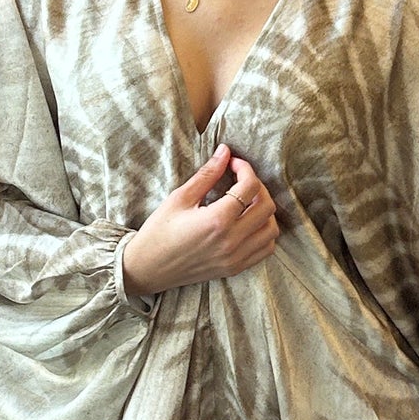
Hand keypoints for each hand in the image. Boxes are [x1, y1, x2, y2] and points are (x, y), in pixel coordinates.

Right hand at [120, 143, 279, 297]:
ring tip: (246, 202)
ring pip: (271, 229)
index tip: (233, 163)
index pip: (249, 187)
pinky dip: (264, 233)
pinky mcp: (235, 268)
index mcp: (217, 220)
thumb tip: (225, 151)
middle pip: (267, 206)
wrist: (147, 268)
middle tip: (241, 180)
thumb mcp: (180, 198)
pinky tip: (248, 223)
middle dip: (258, 186)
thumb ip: (207, 174)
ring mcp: (236, 257)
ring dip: (264, 211)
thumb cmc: (159, 231)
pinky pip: (265, 249)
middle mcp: (231, 240)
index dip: (245, 168)